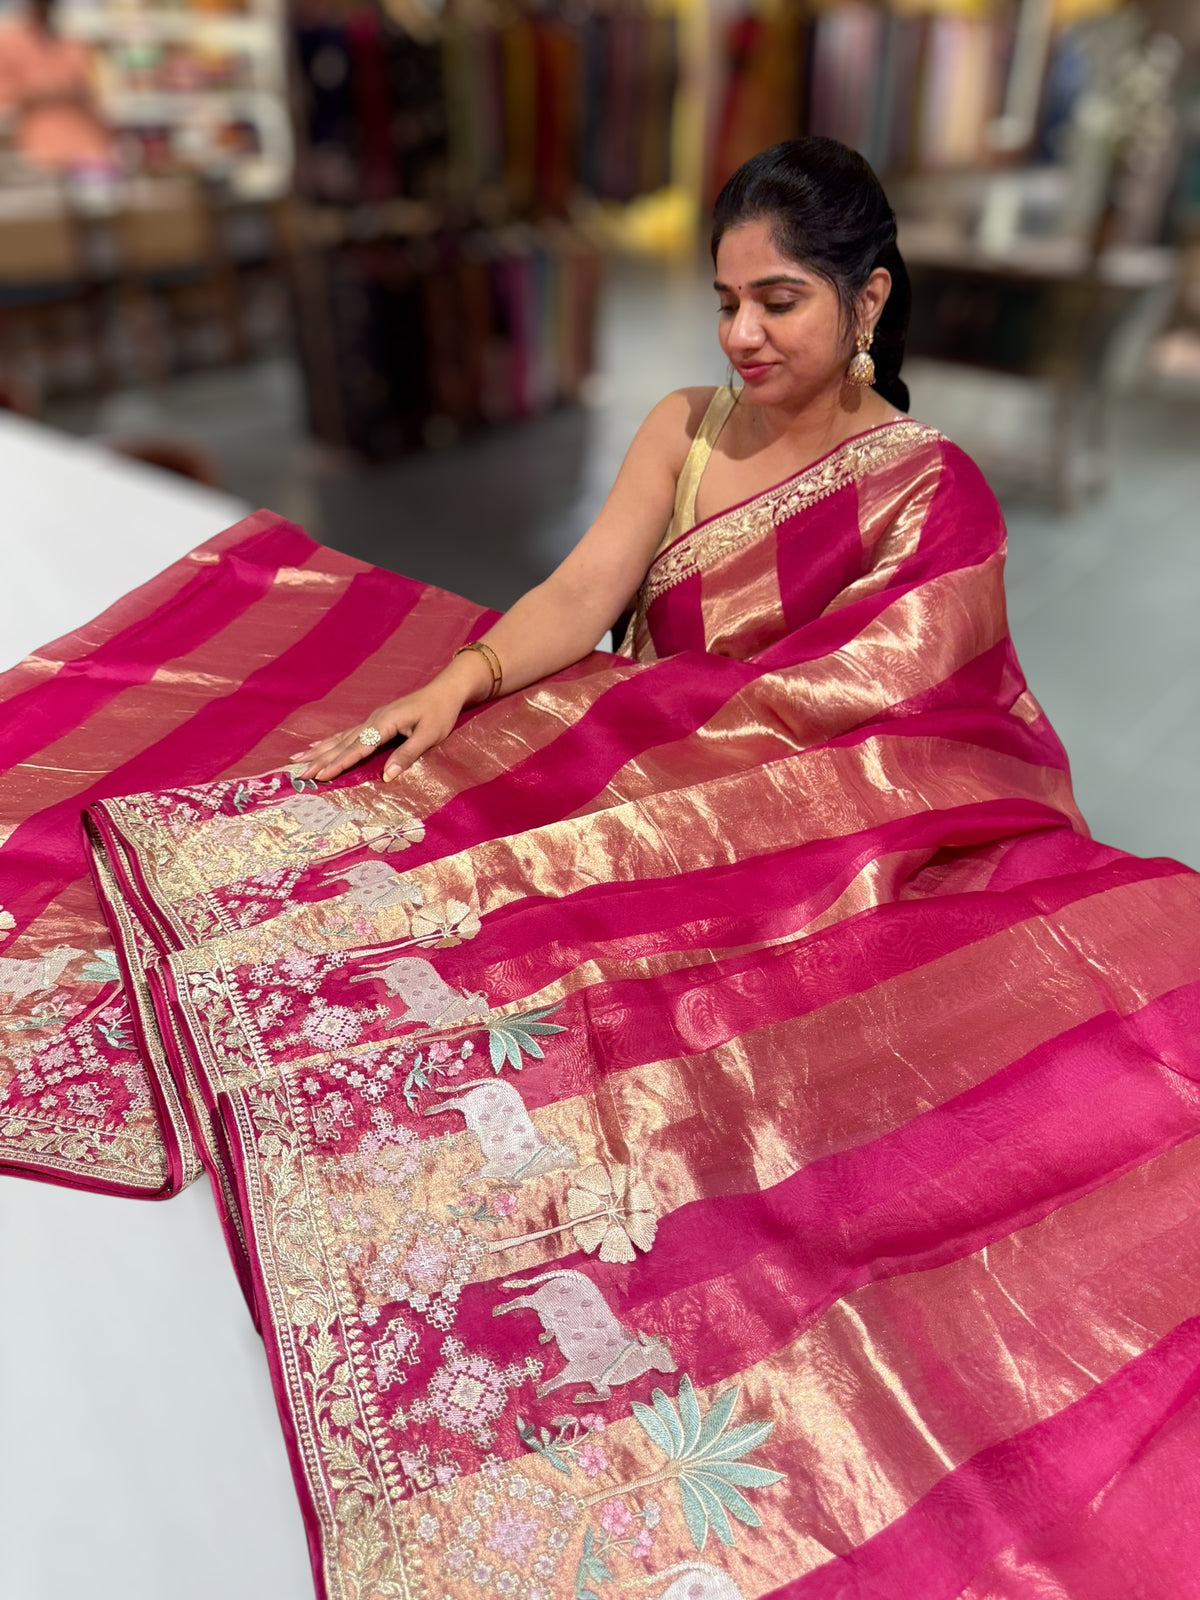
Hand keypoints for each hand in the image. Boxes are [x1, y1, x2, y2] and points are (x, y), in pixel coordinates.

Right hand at [290, 680, 467, 783]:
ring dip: (319, 751)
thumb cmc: (440, 714)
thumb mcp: (429, 736)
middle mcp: (373, 720)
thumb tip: (386, 778)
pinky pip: (347, 733)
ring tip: (296, 759)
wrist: (444, 691)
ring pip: (340, 738)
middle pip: (343, 743)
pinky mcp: (374, 721)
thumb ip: (406, 755)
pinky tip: (317, 746)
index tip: (321, 776)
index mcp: (385, 723)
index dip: (339, 763)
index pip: (358, 748)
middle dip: (320, 760)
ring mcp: (372, 719)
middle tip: (298, 773)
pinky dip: (330, 741)